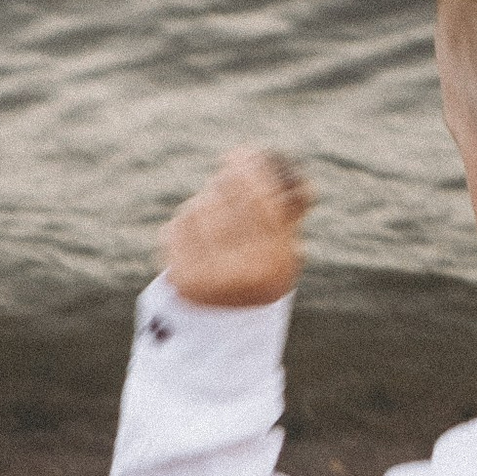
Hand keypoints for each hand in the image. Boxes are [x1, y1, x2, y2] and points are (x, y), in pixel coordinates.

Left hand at [160, 147, 312, 306]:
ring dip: (204, 204)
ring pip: (197, 209)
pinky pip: (175, 228)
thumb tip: (300, 182)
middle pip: (224, 200)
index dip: (250, 171)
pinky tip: (197, 236)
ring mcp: (207, 278)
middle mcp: (241, 273)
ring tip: (215, 216)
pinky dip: (185, 224)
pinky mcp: (180, 278)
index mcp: (273, 262)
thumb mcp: (285, 247)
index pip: (259, 201)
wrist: (229, 323)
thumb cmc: (263, 271)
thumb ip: (291, 212)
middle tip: (226, 172)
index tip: (242, 152)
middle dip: (226, 181)